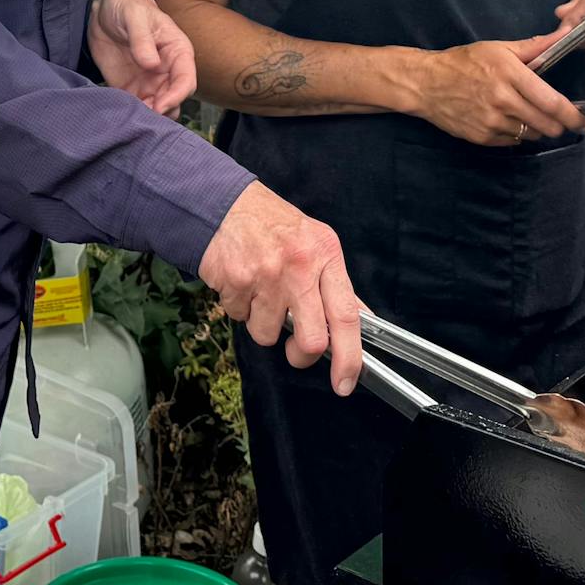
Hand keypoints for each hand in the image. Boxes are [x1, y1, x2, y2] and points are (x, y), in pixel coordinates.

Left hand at [88, 0, 196, 115]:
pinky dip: (132, 114)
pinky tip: (121, 113)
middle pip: (174, 100)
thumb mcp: (134, 15)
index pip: (186, 80)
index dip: (176, 95)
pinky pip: (137, 108)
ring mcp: (150, 82)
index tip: (160, 105)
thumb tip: (151, 63)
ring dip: (149, 117)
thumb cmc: (128, 6)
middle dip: (162, 112)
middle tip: (144, 116)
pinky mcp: (131, 89)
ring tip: (132, 116)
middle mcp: (167, 71)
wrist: (104, 10)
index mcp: (177, 52)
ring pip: (158, 109)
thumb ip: (143, 39)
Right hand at [199, 181, 361, 395]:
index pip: (348, 316)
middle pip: (312, 340)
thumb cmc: (272, 225)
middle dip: (302, 355)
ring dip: (262, 323)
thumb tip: (361, 319)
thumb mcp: (315, 243)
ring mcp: (267, 276)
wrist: (223, 203)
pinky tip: (242, 283)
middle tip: (295, 350)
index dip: (349, 357)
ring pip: (268, 334)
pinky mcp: (237, 282)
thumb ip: (335, 283)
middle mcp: (300, 267)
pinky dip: (240, 308)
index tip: (346, 380)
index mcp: (325, 255)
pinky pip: (240, 318)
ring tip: (260, 293)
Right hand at [394, 37, 584, 145]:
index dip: (573, 116)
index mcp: (511, 75)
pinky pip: (512, 141)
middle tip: (556, 119)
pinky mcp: (482, 137)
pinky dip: (515, 133)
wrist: (426, 83)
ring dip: (535, 128)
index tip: (583, 122)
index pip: (553, 103)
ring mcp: (492, 122)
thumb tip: (562, 36)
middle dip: (558, 125)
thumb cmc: (463, 62)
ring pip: (531, 135)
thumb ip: (534, 47)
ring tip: (524, 113)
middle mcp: (503, 100)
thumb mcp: (498, 48)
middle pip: (547, 124)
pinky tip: (505, 119)